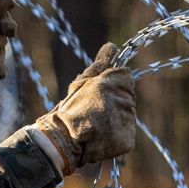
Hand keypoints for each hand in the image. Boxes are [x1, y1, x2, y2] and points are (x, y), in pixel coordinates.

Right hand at [27, 43, 136, 173]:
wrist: (60, 141)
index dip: (110, 85)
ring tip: (93, 127)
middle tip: (91, 112)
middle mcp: (123, 101)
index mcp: (112, 83)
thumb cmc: (68, 110)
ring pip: (126, 116)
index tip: (96, 94)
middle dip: (112, 103)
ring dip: (113, 120)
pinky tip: (100, 138)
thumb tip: (111, 46)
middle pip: (127, 97)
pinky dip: (115, 137)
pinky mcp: (127, 140)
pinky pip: (125, 136)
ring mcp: (126, 122)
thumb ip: (99, 65)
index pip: (124, 77)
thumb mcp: (81, 84)